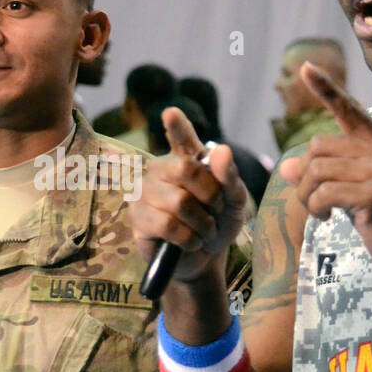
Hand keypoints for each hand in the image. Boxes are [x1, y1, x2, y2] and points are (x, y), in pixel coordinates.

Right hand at [129, 107, 248, 283]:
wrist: (203, 259)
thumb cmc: (217, 223)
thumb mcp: (233, 202)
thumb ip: (229, 177)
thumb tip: (222, 150)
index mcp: (186, 159)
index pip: (181, 138)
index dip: (177, 126)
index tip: (171, 112)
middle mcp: (161, 169)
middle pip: (186, 170)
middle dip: (211, 196)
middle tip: (215, 211)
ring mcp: (145, 192)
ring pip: (179, 202)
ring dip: (202, 223)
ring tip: (204, 231)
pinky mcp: (137, 218)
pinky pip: (167, 225)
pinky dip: (188, 238)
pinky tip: (189, 242)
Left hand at [279, 63, 371, 277]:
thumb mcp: (354, 192)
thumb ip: (325, 175)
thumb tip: (286, 167)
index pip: (349, 109)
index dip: (325, 88)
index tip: (304, 68)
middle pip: (317, 147)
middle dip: (304, 178)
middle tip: (313, 201)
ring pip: (316, 171)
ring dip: (308, 197)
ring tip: (321, 211)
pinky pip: (324, 193)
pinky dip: (316, 208)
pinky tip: (328, 218)